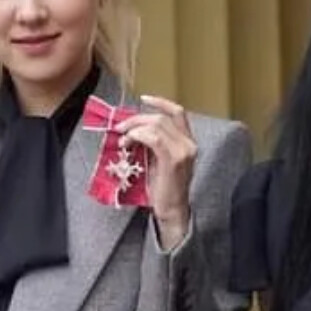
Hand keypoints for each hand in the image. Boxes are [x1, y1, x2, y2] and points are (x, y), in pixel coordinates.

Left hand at [119, 96, 197, 248]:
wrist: (171, 211)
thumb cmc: (163, 189)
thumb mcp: (158, 160)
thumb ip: (153, 143)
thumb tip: (132, 128)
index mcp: (187, 142)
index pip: (178, 113)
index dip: (160, 102)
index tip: (143, 98)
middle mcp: (189, 144)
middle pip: (162, 118)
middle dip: (137, 119)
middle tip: (120, 127)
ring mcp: (184, 152)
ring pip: (157, 125)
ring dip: (135, 128)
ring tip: (123, 139)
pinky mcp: (174, 160)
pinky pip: (154, 138)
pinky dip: (139, 136)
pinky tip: (129, 142)